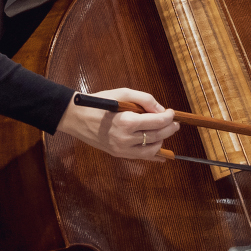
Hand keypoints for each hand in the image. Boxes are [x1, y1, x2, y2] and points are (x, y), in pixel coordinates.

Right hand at [57, 87, 178, 160]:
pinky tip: (162, 154)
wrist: (76, 118)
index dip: (168, 117)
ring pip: (151, 149)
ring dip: (162, 140)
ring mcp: (122, 149)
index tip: (171, 112)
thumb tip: (161, 109)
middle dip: (169, 128)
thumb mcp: (122, 93)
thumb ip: (144, 99)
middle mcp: (125, 138)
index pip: (157, 122)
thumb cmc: (98, 102)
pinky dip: (153, 156)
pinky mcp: (118, 154)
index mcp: (127, 121)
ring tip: (165, 132)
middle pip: (157, 136)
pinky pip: (141, 157)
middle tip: (175, 123)